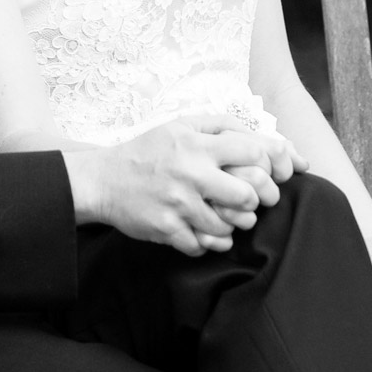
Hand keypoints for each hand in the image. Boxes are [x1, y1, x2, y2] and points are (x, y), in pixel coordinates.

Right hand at [63, 117, 298, 255]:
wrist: (103, 180)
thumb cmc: (149, 151)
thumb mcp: (182, 125)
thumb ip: (222, 125)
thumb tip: (264, 137)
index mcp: (198, 145)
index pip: (254, 153)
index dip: (268, 166)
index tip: (263, 173)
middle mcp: (191, 174)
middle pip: (249, 196)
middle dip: (256, 201)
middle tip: (250, 202)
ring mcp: (179, 205)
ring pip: (229, 227)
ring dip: (231, 225)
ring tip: (222, 217)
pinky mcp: (167, 230)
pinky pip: (204, 247)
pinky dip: (207, 243)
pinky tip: (200, 231)